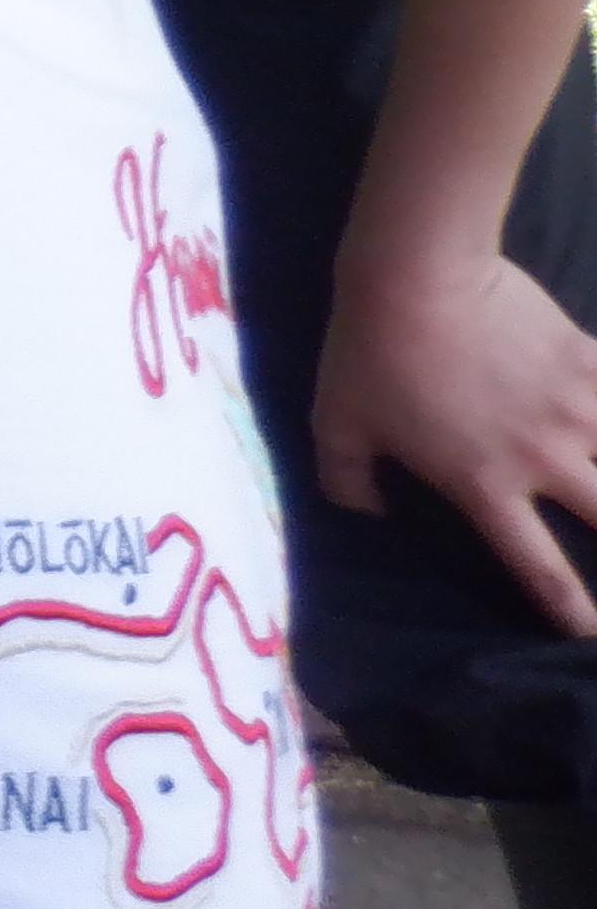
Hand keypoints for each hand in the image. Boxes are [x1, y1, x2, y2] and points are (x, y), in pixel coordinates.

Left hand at [316, 245, 596, 635]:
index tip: (589, 634)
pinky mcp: (591, 360)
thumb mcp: (338, 424)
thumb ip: (348, 478)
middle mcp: (545, 459)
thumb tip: (363, 512)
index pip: (537, 566)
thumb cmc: (369, 353)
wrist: (415, 274)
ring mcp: (577, 410)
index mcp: (485, 485)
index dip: (571, 610)